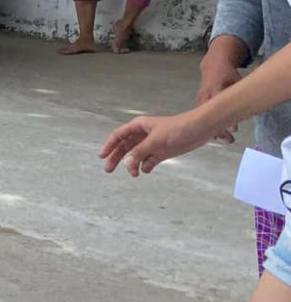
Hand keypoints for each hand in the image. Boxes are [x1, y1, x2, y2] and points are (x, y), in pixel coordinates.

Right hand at [101, 109, 217, 175]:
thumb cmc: (178, 128)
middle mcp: (143, 135)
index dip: (109, 146)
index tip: (102, 156)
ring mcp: (152, 144)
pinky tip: (145, 171)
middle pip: (124, 148)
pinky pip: (148, 161)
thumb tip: (127, 163)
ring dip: (132, 165)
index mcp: (138, 126)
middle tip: (109, 169)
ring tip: (133, 174)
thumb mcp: (155, 140)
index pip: (118, 136)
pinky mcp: (161, 152)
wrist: (199, 130)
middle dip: (117, 158)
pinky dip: (145, 166)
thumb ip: (140, 152)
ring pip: (136, 156)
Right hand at [199, 59, 244, 141]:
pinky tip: (216, 135)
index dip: (226, 117)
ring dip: (213, 129)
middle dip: (219, 127)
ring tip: (224, 140)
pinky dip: (208, 125)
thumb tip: (258, 106)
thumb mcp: (237, 80)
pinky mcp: (198, 102)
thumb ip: (243, 94)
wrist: (212, 67)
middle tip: (229, 139)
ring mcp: (200, 98)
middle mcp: (206, 94)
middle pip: (210, 114)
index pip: (220, 104)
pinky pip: (201, 116)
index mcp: (216, 87)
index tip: (234, 128)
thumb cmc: (227, 74)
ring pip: (204, 117)